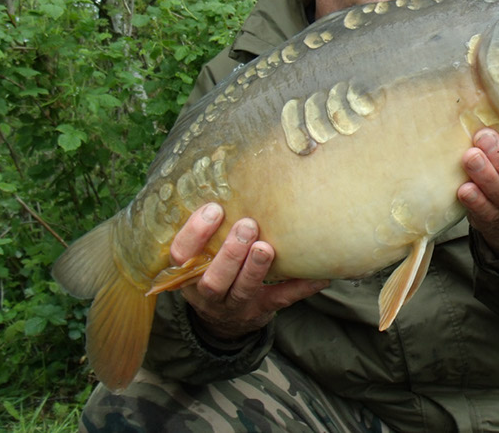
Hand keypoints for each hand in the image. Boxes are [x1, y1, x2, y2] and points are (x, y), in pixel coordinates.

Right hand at [171, 204, 328, 339]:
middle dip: (230, 253)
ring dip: (255, 268)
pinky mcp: (261, 310)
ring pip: (242, 291)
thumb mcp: (203, 254)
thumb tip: (236, 179)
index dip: (195, 233)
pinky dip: (300, 287)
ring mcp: (235, 305)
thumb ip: (211, 229)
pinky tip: (318, 276)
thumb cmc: (216, 270)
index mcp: (189, 273)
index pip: (181, 255)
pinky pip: (281, 299)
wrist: (225, 320)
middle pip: (213, 280)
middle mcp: (208, 293)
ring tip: (267, 247)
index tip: (215, 209)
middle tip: (247, 225)